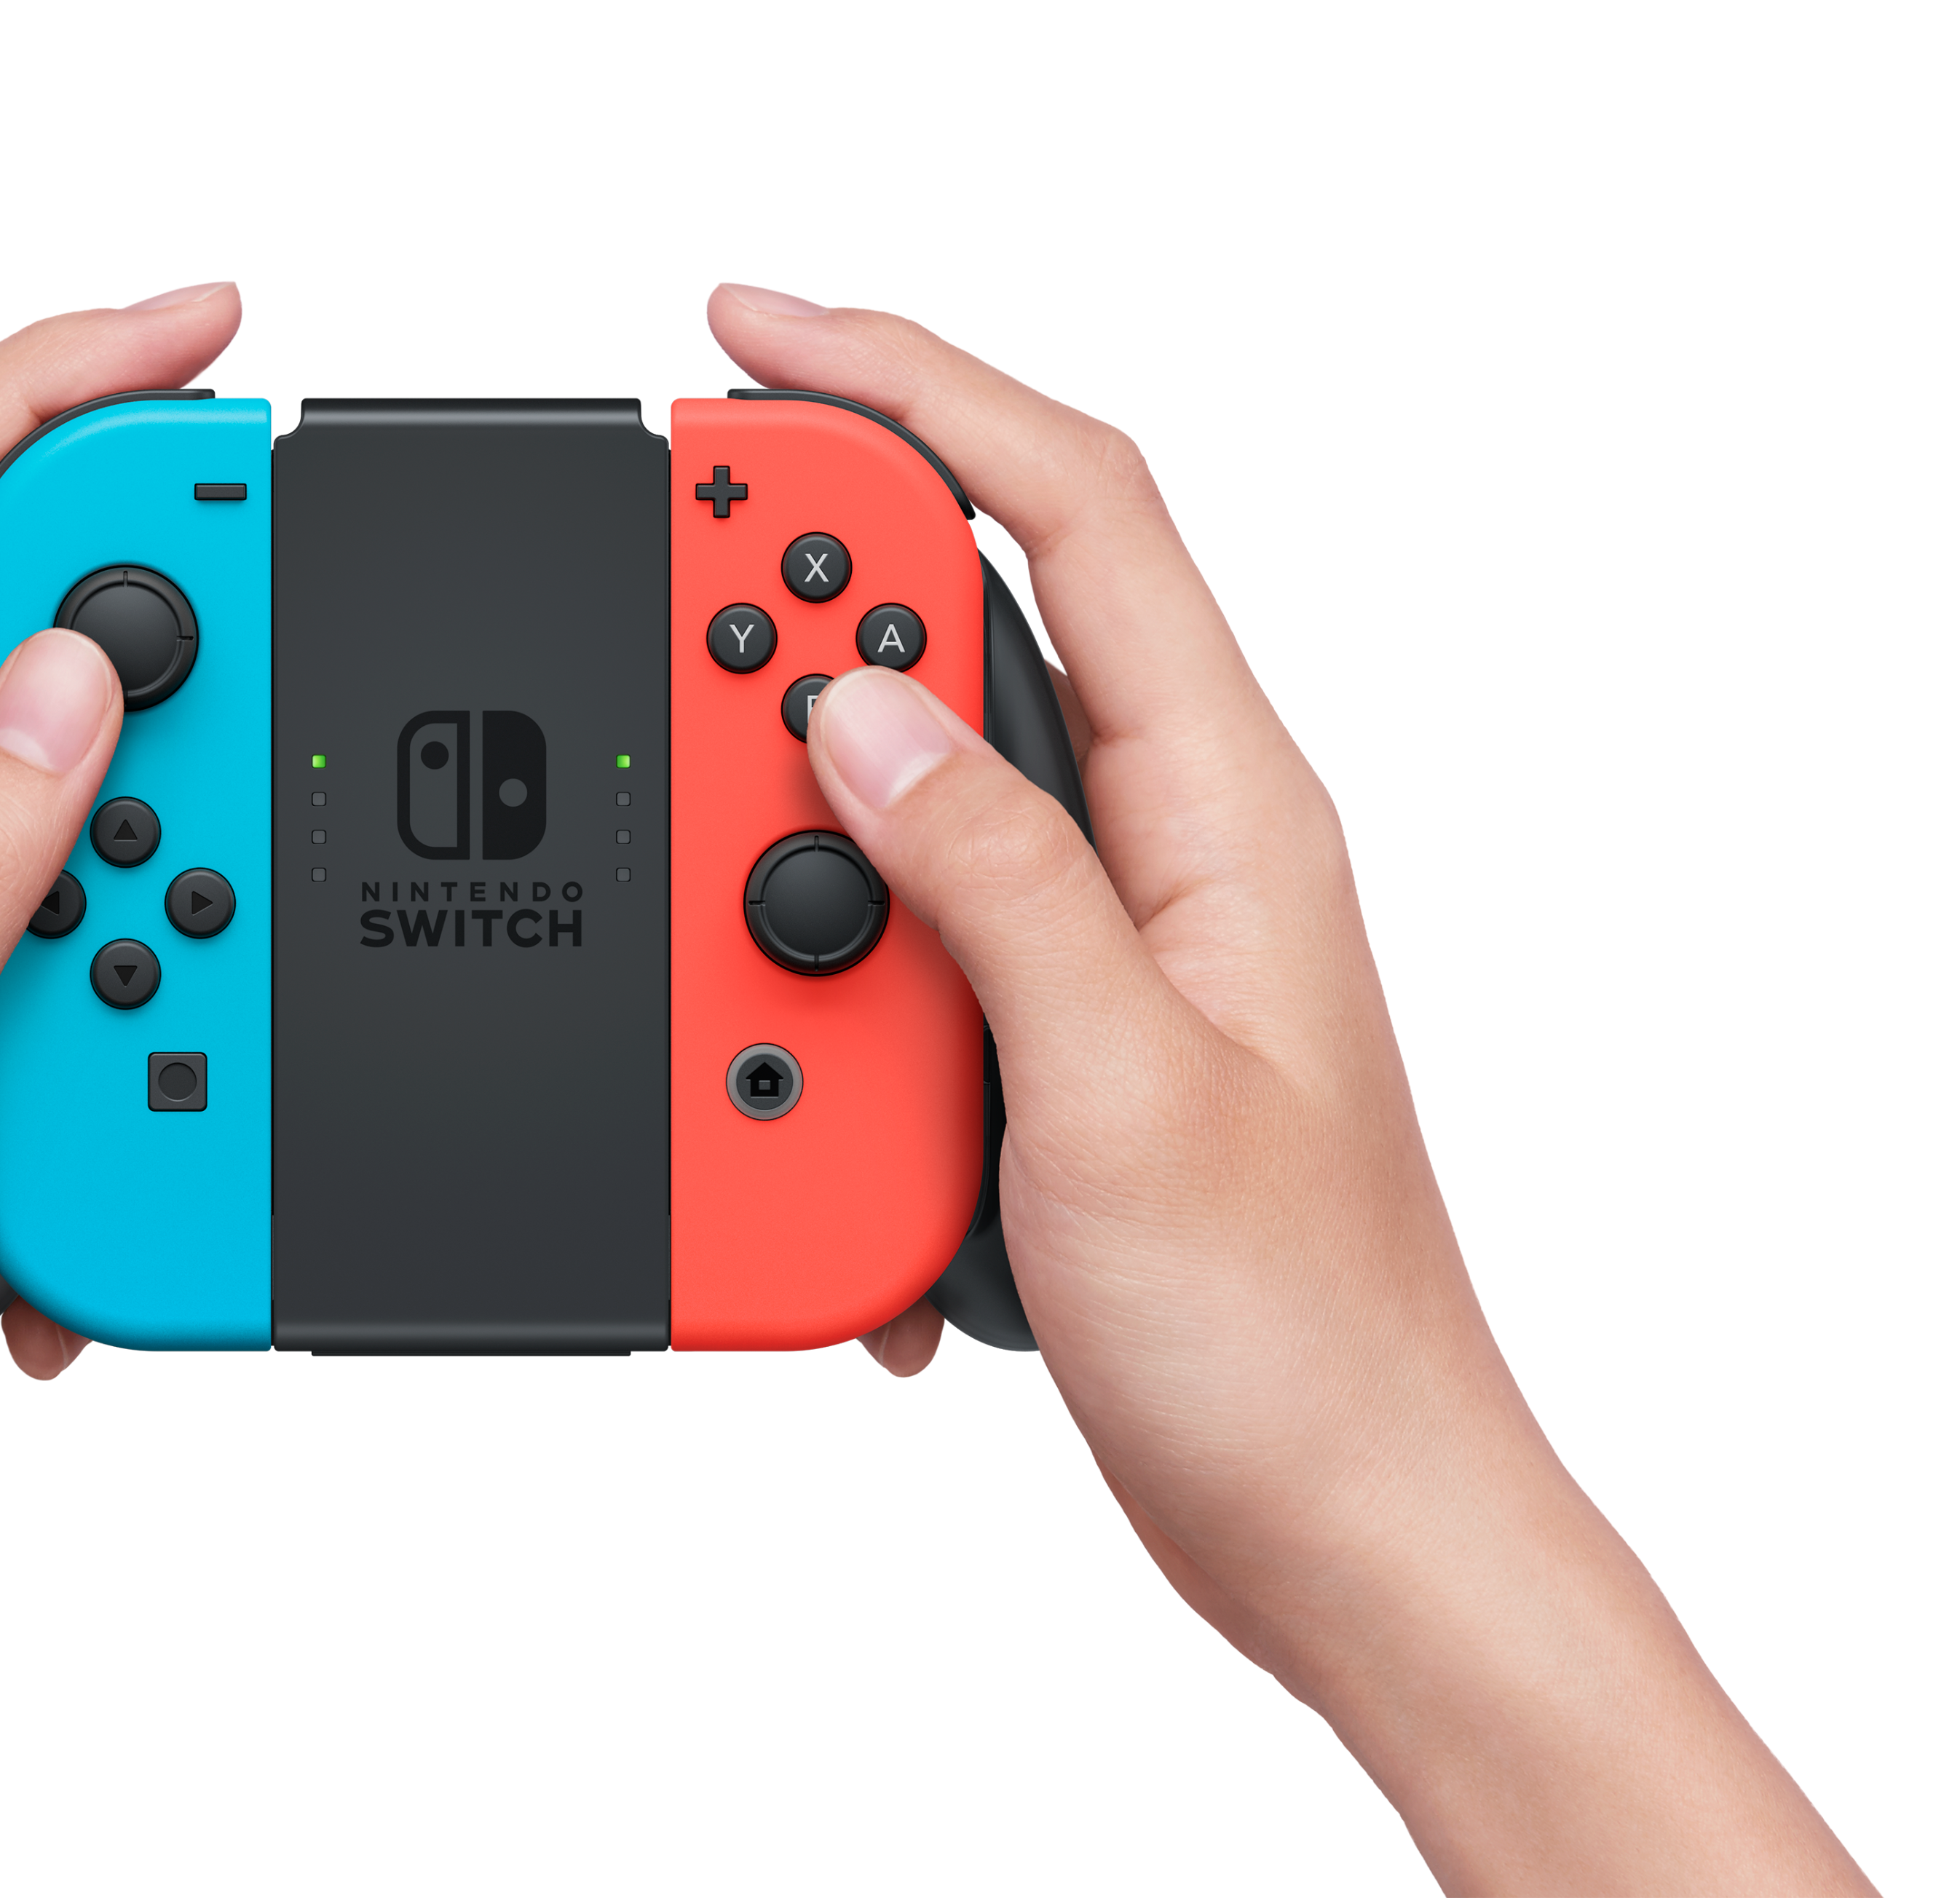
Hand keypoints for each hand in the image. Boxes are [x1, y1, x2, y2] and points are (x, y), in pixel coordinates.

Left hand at [0, 283, 240, 1893]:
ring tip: (197, 915)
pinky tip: (120, 1077)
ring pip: (3, 779)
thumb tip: (79, 675)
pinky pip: (8, 920)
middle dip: (128, 593)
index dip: (27, 381)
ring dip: (132, 822)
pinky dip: (96, 962)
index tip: (182, 335)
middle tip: (265, 617)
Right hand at [710, 281, 1868, 1892]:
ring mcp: (1111, 940)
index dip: (912, 387)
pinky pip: (906, 936)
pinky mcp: (1052, 1036)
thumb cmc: (1292, 1341)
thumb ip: (990, 882)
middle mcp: (1171, 846)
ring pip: (917, 786)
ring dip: (792, 808)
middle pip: (977, 617)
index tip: (755, 339)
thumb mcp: (1113, 1092)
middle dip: (810, 583)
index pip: (1071, 510)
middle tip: (665, 579)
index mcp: (1225, 810)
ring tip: (701, 856)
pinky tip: (793, 1065)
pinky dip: (820, 968)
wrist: (1344, 1528)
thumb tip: (853, 716)